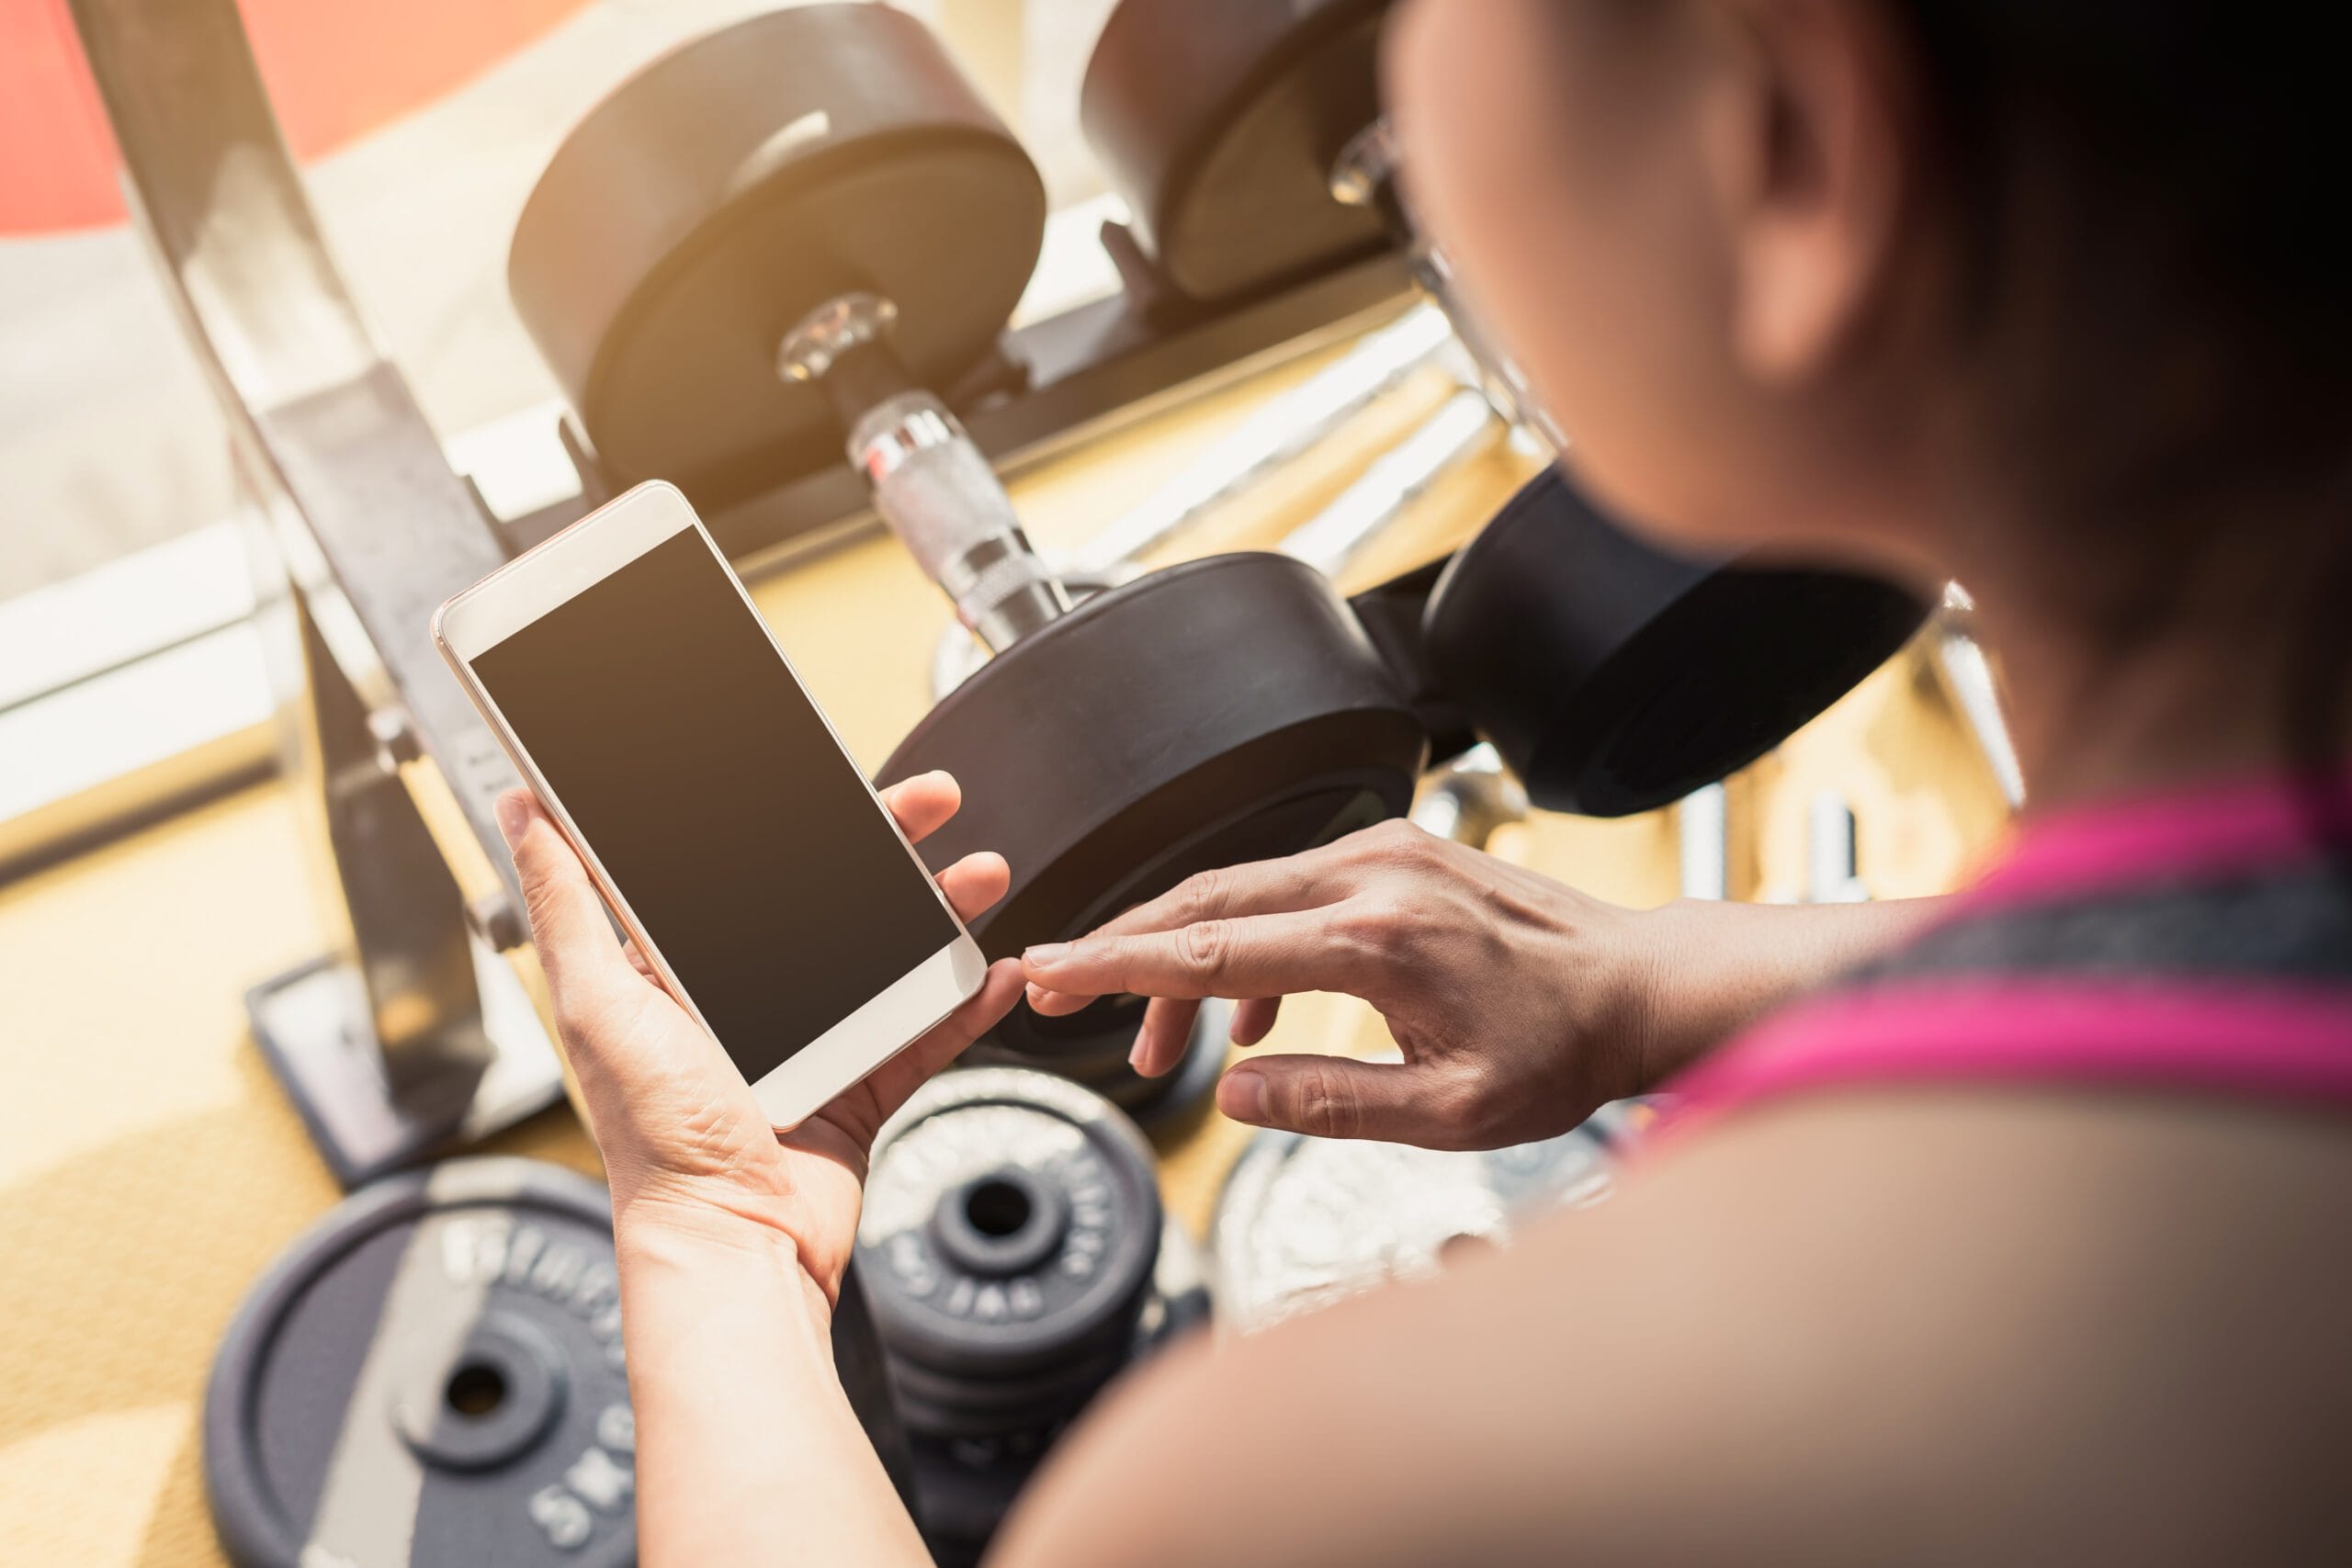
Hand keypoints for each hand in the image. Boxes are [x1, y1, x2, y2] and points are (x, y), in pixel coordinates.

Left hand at [497, 771, 1023, 1303]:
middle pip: (830, 895)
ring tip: (982, 874)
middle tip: (933, 801)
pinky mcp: (858, 1087)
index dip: (794, 814)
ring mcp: (809, 1041)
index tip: (834, 776)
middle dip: (888, 844)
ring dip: (940, 909)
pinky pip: (923, 1032)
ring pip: (888, 952)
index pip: (745, 866)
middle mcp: (745, 998)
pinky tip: (996, 971)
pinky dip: (966, 1001)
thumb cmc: (654, 1144)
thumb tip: (521, 810)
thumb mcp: (599, 1005)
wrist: (735, 1246)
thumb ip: (568, 906)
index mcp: (678, 969)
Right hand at [1020, 819, 1658, 1148]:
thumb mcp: (1451, 1112)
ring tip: (1159, 1048)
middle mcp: (1371, 875)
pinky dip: (1246, 945)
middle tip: (1054, 988)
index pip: (1211, 950)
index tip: (1049, 975)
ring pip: (1241, 892)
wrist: (1637, 988)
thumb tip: (1236, 1094)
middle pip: (1206, 901)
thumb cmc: (1559, 1051)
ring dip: (1184, 959)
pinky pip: (1287, 889)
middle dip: (1120, 948)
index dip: (1116, 965)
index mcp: (1377, 941)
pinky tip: (1249, 1016)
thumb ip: (1332, 1104)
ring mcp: (1381, 853)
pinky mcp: (1391, 854)